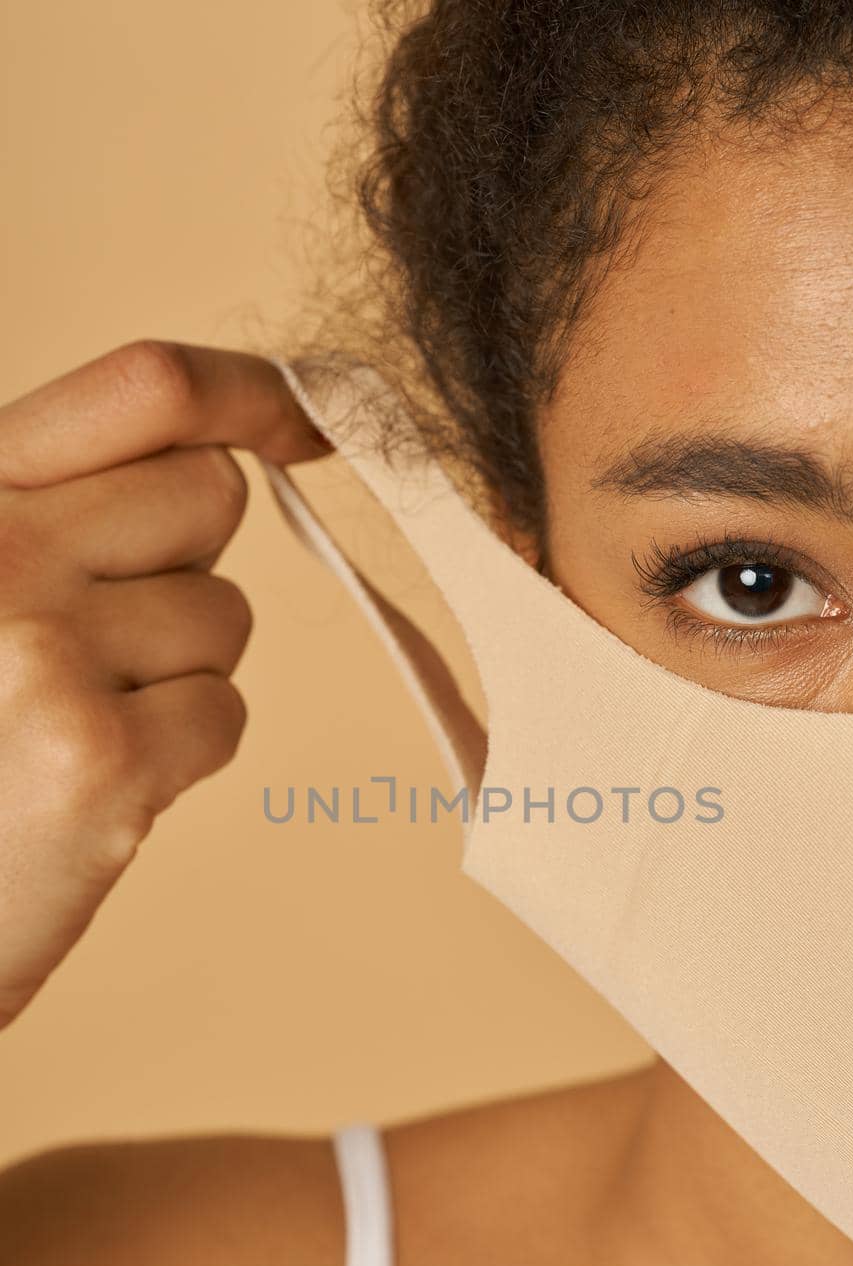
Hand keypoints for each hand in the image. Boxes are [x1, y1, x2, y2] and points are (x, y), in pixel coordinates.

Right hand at [0, 338, 331, 1030]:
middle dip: (181, 564)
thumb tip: (233, 450)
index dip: (249, 390)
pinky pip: (223, 713)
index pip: (146, 387)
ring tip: (73, 718)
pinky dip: (176, 752)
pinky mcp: (98, 759)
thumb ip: (62, 499)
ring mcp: (47, 650)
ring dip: (174, 670)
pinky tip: (92, 776)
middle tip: (98, 636)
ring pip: (226, 617)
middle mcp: (0, 550)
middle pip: (211, 498)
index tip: (306, 425)